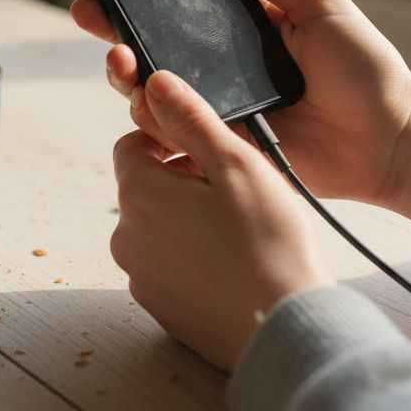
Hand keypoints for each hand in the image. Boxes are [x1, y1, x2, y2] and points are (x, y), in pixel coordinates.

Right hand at [74, 0, 410, 237]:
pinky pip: (179, 142)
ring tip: (132, 70)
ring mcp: (219, 116)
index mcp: (238, 35)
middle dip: (117, 43)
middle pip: (151, 58)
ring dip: (133, 83)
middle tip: (105, 33)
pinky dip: (159, 128)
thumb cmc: (366, 72)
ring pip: (153, 100)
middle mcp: (220, 75)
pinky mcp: (224, 152)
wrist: (390, 138)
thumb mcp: (320, 8)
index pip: (173, 15)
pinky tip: (152, 113)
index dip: (134, 4)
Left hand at [111, 70, 331, 370]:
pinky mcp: (161, 309)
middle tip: (235, 193)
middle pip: (144, 188)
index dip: (170, 141)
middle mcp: (126, 237)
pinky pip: (169, 268)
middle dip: (181, 182)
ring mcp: (140, 278)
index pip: (132, 145)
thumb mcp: (238, 165)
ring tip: (239, 232)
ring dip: (186, 221)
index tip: (210, 155)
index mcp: (138, 194)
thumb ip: (191, 119)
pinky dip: (193, 260)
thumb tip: (154, 82)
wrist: (285, 329)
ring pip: (157, 229)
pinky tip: (234, 265)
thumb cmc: (269, 243)